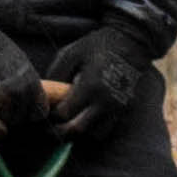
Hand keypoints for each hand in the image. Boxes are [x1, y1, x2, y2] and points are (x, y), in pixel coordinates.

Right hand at [0, 20, 46, 136]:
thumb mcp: (21, 63)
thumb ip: (28, 84)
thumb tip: (33, 104)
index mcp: (32, 82)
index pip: (40, 112)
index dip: (30, 113)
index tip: (19, 107)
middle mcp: (22, 91)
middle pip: (22, 119)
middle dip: (12, 114)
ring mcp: (3, 97)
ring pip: (6, 122)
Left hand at [42, 28, 153, 143]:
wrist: (131, 42)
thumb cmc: (97, 46)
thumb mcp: (71, 53)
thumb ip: (56, 73)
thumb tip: (46, 93)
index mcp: (89, 86)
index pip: (65, 113)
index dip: (53, 115)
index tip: (49, 109)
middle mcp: (105, 101)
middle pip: (78, 129)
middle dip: (62, 130)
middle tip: (54, 126)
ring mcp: (118, 107)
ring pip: (95, 134)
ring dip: (81, 131)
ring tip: (73, 121)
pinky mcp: (126, 109)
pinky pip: (108, 129)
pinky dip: (96, 128)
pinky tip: (88, 117)